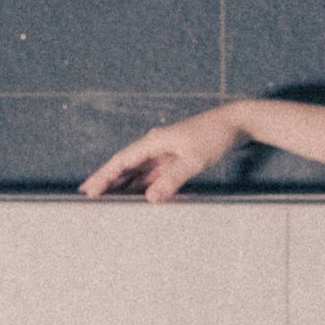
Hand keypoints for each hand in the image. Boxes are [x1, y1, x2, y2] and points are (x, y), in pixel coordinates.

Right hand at [78, 105, 242, 199]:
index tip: (89, 190)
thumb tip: (150, 198)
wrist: (235, 123)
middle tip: (89, 197)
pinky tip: (140, 197)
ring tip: (108, 200)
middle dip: (107, 181)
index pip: (121, 161)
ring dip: (124, 185)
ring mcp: (166, 152)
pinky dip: (145, 186)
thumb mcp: (194, 159)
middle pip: (125, 166)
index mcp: (154, 142)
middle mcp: (155, 146)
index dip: (104, 176)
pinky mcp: (177, 158)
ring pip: (139, 172)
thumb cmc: (214, 137)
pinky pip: (155, 175)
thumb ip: (172, 179)